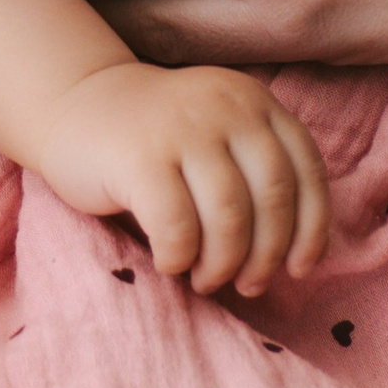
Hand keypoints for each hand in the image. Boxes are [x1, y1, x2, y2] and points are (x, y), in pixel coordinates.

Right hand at [23, 59, 329, 295]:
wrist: (75, 104)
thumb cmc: (157, 141)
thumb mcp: (220, 135)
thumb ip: (256, 171)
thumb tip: (292, 257)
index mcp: (256, 103)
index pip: (306, 171)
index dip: (311, 229)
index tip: (298, 268)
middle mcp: (227, 108)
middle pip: (273, 197)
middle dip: (266, 255)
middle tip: (246, 284)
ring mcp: (183, 129)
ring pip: (230, 216)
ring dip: (224, 263)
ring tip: (206, 279)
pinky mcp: (140, 158)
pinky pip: (178, 226)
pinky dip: (180, 257)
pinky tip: (169, 262)